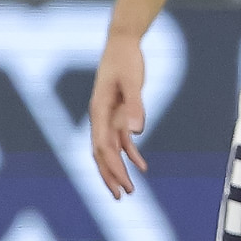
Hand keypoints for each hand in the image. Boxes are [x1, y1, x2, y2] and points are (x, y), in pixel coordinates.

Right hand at [86, 31, 149, 198]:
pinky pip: (121, 139)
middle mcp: (100, 117)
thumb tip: (138, 131)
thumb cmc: (125, 60)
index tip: (121, 185)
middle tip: (121, 197)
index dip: (111, 167)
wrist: (122, 43)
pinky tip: (141, 165)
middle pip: (101, 153)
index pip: (102, 146)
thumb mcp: (132, 82)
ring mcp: (108, 116)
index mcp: (99, 111)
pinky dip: (130, 154)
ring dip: (118, 170)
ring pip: (109, 150)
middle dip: (110, 176)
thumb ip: (135, 106)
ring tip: (128, 190)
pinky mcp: (118, 113)